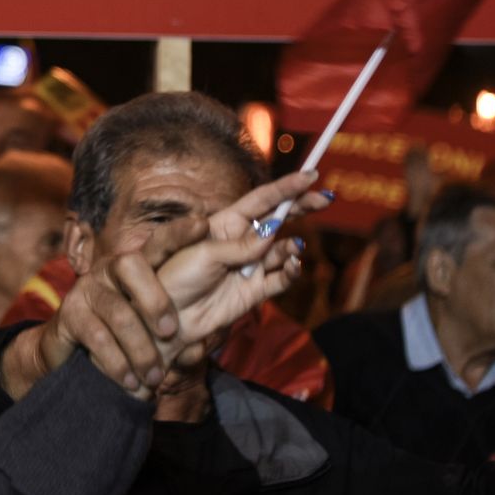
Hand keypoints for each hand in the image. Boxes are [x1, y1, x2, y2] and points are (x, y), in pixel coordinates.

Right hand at [46, 218, 200, 395]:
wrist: (69, 352)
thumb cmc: (122, 335)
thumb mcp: (146, 319)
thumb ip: (178, 315)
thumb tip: (214, 330)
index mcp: (133, 266)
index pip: (157, 243)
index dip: (177, 234)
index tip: (201, 224)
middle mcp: (108, 270)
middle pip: (131, 265)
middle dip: (156, 299)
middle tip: (172, 334)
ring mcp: (87, 290)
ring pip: (119, 313)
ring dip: (141, 350)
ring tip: (155, 377)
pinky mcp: (70, 315)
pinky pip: (99, 338)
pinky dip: (119, 364)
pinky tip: (131, 381)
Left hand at [159, 170, 324, 340]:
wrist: (169, 319)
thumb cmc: (176, 279)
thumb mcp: (205, 254)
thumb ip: (241, 245)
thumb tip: (272, 231)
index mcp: (225, 223)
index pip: (261, 199)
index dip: (285, 187)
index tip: (311, 175)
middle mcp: (241, 241)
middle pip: (277, 218)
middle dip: (301, 207)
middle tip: (325, 199)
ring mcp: (250, 266)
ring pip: (282, 250)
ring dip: (290, 247)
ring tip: (290, 249)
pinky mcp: (255, 290)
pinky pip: (281, 278)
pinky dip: (291, 271)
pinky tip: (293, 265)